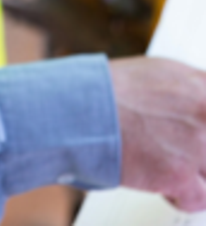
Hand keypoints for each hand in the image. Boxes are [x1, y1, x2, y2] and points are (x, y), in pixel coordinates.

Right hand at [110, 56, 205, 210]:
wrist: (78, 110)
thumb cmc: (104, 91)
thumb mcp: (155, 72)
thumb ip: (187, 89)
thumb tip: (198, 102)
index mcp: (200, 85)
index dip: (202, 126)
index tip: (197, 134)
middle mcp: (204, 112)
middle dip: (198, 150)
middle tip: (176, 147)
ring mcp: (197, 144)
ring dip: (193, 172)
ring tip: (163, 162)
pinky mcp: (181, 174)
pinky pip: (200, 198)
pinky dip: (180, 196)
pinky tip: (160, 181)